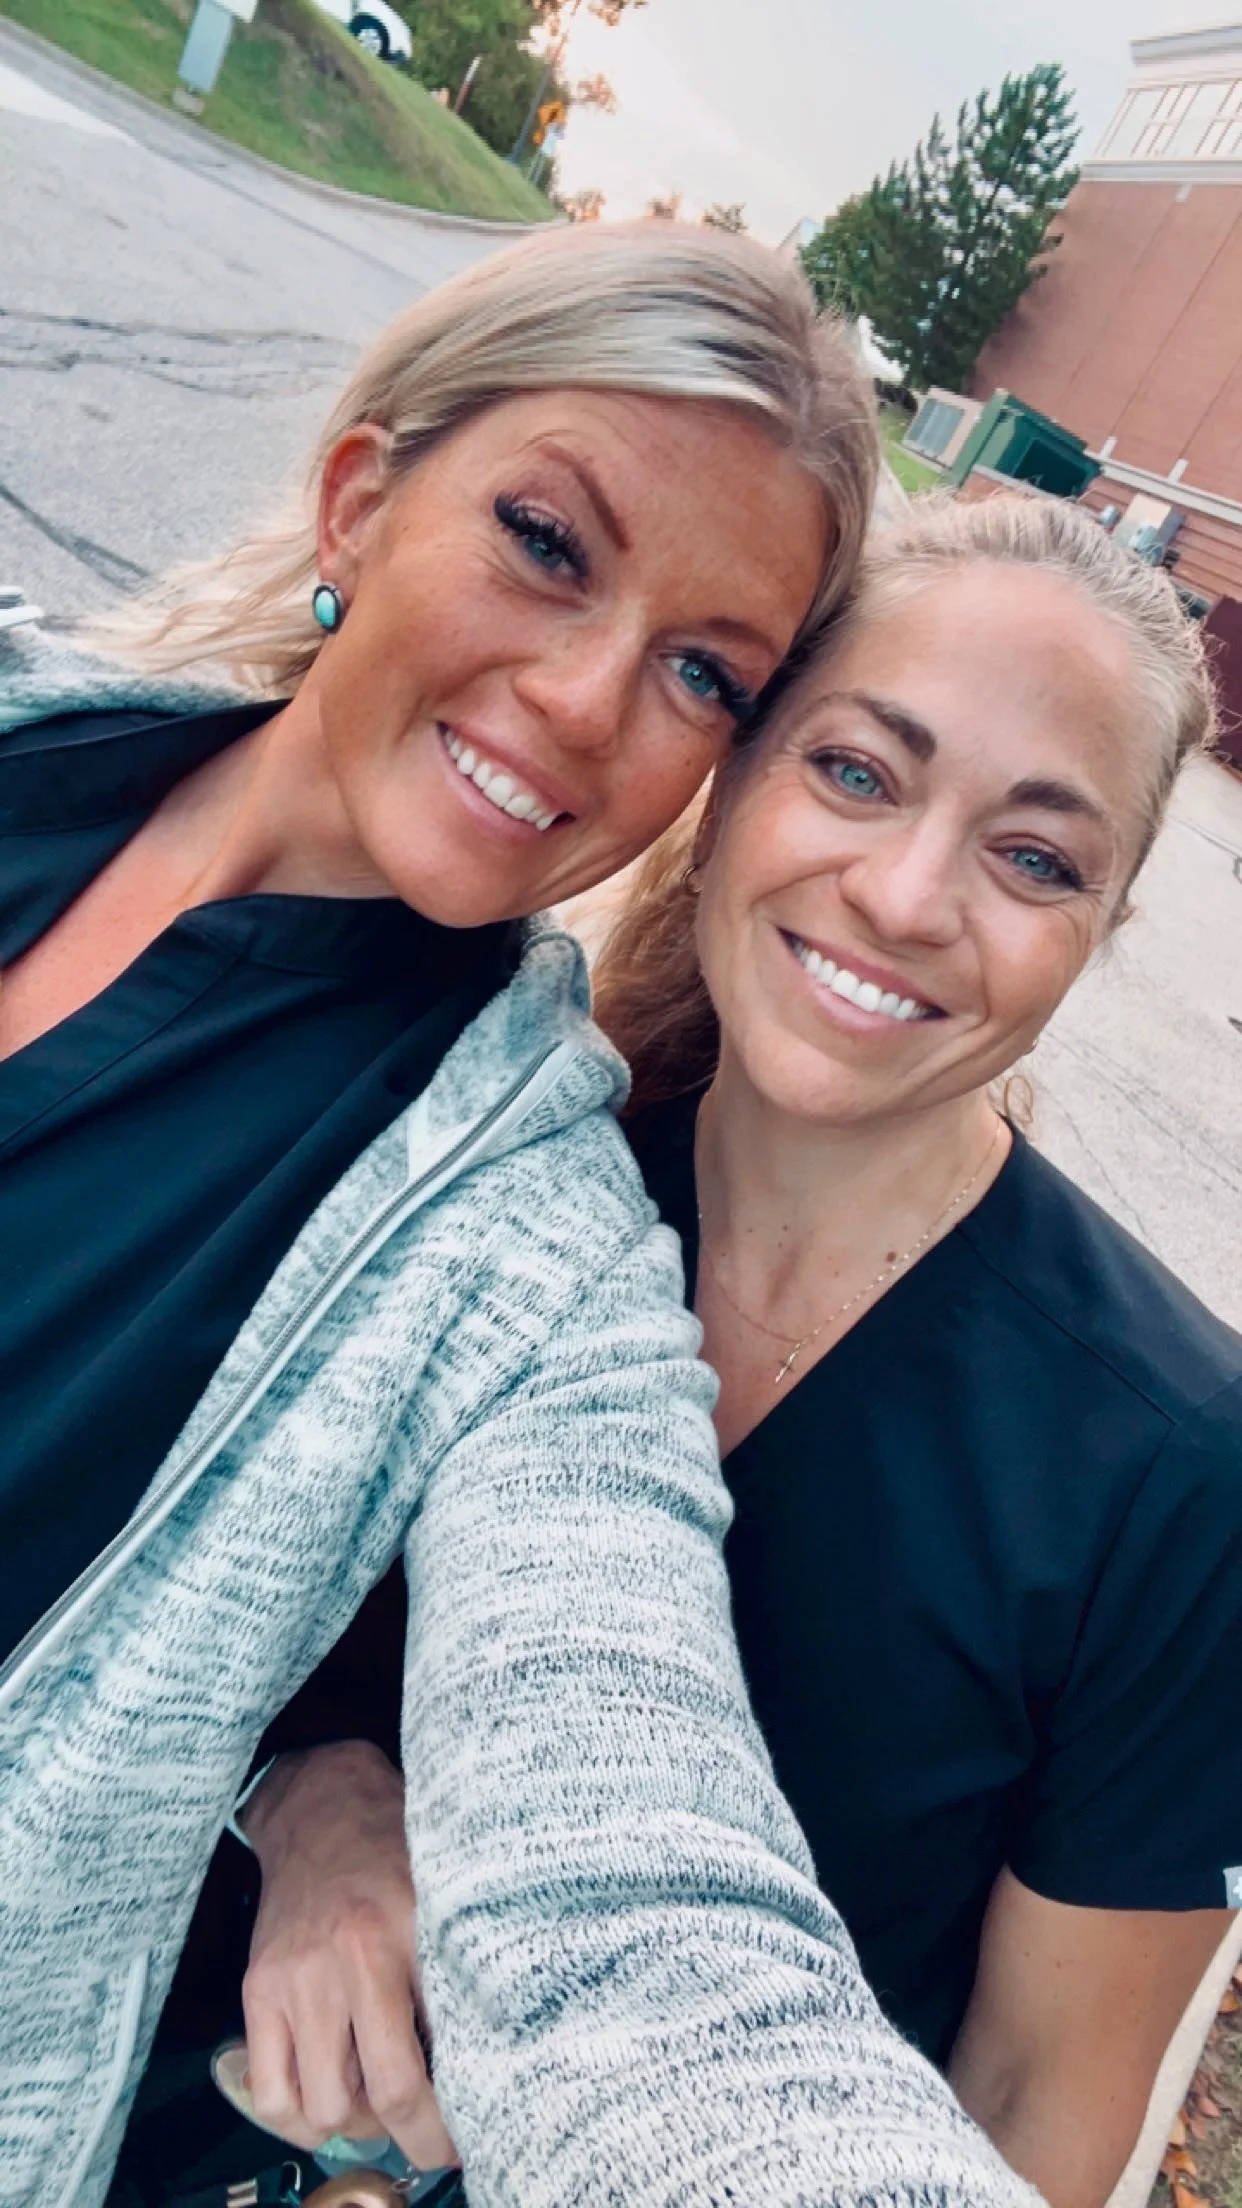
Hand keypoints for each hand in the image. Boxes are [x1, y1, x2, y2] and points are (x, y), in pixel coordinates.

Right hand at [239, 1741, 457, 2170]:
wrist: (325, 1809)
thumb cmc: (395, 1851)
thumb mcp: (443, 1900)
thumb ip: (456, 1974)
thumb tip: (479, 2065)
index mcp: (399, 1938)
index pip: (419, 2066)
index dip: (442, 2124)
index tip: (461, 2138)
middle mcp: (343, 1964)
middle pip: (375, 2097)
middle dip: (410, 2134)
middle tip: (428, 2131)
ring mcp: (293, 1981)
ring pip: (321, 2108)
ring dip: (355, 2124)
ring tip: (378, 2103)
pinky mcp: (258, 1991)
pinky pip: (269, 2093)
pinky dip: (299, 2117)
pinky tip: (328, 2098)